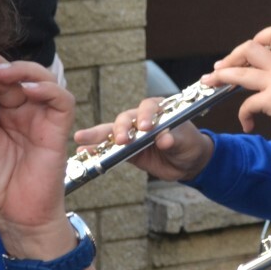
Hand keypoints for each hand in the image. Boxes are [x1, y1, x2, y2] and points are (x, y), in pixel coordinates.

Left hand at [0, 54, 74, 256]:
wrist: (15, 214)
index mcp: (4, 111)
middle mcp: (24, 110)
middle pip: (14, 74)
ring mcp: (42, 118)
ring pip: (42, 79)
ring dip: (22, 71)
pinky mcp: (58, 130)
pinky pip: (62, 101)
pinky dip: (48, 90)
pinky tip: (27, 90)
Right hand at [73, 96, 215, 180]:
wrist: (188, 162)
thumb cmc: (189, 144)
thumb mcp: (186, 141)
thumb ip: (176, 139)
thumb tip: (165, 139)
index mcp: (160, 110)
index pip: (149, 106)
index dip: (145, 115)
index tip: (145, 126)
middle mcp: (142, 119)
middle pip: (126, 118)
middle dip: (121, 128)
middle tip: (122, 139)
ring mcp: (132, 134)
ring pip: (112, 132)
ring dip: (97, 135)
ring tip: (81, 138)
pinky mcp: (126, 150)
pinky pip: (109, 149)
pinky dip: (96, 150)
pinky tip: (83, 151)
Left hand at [202, 25, 270, 149]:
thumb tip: (261, 75)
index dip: (256, 39)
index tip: (247, 54)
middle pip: (249, 48)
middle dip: (230, 58)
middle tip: (220, 69)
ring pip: (239, 72)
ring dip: (221, 78)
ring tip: (211, 83)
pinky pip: (246, 104)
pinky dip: (244, 116)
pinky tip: (248, 124)